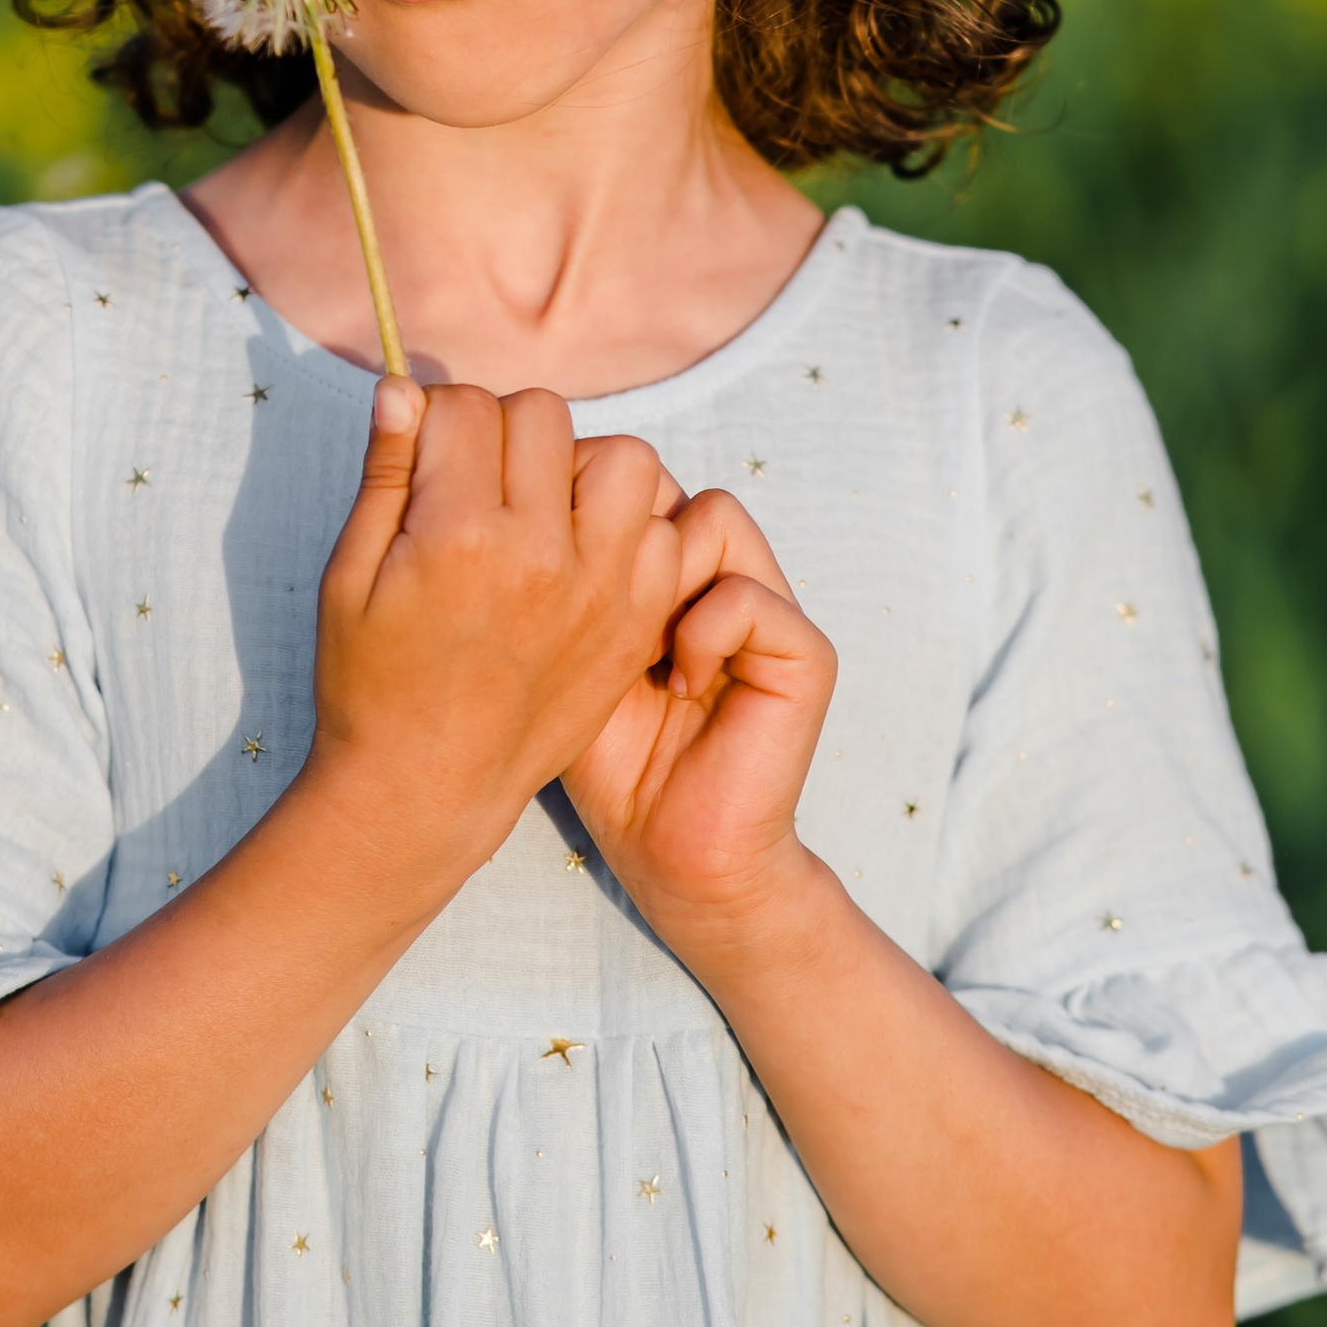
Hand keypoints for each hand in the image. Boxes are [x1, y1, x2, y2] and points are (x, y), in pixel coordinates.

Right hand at [307, 378, 674, 882]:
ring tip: (538, 510)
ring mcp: (602, 590)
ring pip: (624, 459)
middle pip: (544, 416)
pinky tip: (580, 553)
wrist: (427, 790)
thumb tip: (403, 389)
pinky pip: (663, 529)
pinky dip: (629, 525)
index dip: (434, 419)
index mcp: (459, 536)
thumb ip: (384, 475)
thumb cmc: (371, 684)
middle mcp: (543, 555)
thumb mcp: (349, 576)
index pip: (465, 407)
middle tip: (474, 480)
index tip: (423, 455)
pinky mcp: (636, 622)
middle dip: (502, 431)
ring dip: (580, 467)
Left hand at [559, 486, 837, 947]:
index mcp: (668, 565)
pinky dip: (702, 633)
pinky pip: (745, 593)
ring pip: (711, 517)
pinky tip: (677, 686)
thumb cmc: (606, 759)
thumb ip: (560, 566)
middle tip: (590, 612)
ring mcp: (771, 607)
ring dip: (660, 577)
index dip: (580, 502)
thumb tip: (521, 485)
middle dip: (614, 534)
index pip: (628, 473)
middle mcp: (722, 572)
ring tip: (641, 651)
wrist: (670, 854)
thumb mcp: (564, 644)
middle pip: (666, 480)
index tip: (546, 568)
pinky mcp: (805, 653)